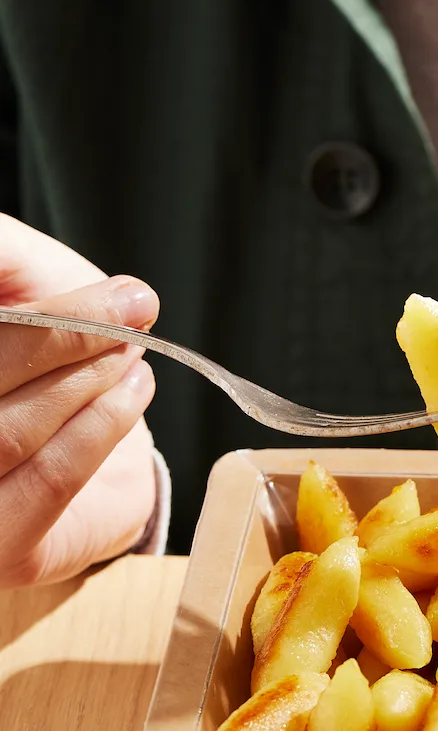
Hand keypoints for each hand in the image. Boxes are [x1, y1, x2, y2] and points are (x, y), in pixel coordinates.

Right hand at [0, 215, 159, 588]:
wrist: (89, 454)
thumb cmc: (34, 352)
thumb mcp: (16, 282)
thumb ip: (4, 256)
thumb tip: (8, 247)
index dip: (18, 297)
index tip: (87, 284)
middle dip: (61, 335)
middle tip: (129, 307)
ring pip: (5, 434)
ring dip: (84, 381)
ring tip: (128, 350)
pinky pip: (46, 483)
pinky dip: (99, 429)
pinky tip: (131, 392)